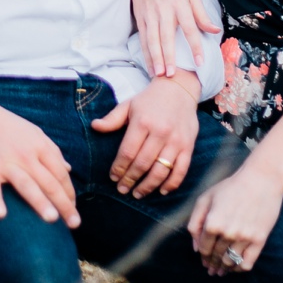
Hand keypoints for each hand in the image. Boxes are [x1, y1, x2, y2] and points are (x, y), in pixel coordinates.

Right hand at [0, 88, 79, 227]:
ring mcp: (5, 162)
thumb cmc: (5, 125)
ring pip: (26, 185)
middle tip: (75, 224)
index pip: (60, 174)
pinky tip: (0, 215)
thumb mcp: (33, 133)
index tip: (74, 210)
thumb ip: (52, 151)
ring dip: (40, 202)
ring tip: (52, 220)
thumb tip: (69, 169)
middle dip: (64, 204)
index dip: (69, 193)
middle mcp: (26, 155)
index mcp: (40, 146)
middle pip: (49, 183)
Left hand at [91, 71, 199, 198]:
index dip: (119, 168)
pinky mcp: (188, 146)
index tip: (113, 177)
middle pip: (142, 164)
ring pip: (160, 171)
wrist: (179, 89)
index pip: (128, 152)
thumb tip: (94, 126)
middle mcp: (160, 132)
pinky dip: (172, 184)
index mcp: (143, 122)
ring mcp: (176, 141)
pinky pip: (181, 171)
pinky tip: (161, 191)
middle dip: (130, 180)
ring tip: (137, 193)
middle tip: (122, 189)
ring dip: (148, 186)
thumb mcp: (129, 105)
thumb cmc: (150, 99)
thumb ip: (112, 119)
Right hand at [130, 0, 220, 76]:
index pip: (189, 27)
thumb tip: (215, 31)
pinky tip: (150, 66)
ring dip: (155, 58)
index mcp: (180, 4)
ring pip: (152, 40)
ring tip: (159, 74)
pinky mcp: (140, 18)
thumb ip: (201, 14)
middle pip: (167, 36)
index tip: (200, 61)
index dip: (195, 45)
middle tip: (172, 74)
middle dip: (169, 56)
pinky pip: (143, 39)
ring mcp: (150, 15)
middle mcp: (164, 10)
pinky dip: (146, 54)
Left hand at [187, 159, 282, 274]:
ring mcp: (244, 238)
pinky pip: (247, 263)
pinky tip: (236, 268)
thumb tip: (195, 247)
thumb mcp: (206, 198)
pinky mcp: (259, 240)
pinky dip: (240, 269)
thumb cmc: (230, 187)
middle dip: (212, 265)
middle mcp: (227, 233)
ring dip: (224, 269)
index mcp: (212, 223)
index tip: (203, 260)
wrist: (261, 180)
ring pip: (230, 262)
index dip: (202, 257)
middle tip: (212, 270)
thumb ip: (195, 222)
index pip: (203, 249)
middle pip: (216, 257)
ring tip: (222, 271)